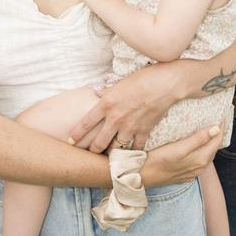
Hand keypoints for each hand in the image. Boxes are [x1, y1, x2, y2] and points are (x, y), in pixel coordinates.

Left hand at [67, 63, 183, 152]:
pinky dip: (134, 151)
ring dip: (112, 152)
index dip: (76, 134)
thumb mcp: (120, 82)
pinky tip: (131, 153)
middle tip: (90, 153)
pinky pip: (136, 148)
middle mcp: (116, 118)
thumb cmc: (142, 78)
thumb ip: (107, 91)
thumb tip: (96, 91)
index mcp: (107, 104)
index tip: (71, 141)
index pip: (86, 122)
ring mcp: (130, 127)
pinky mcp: (144, 131)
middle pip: (99, 143)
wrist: (164, 83)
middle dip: (93, 150)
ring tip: (109, 157)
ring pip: (116, 149)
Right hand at [141, 126, 222, 186]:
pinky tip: (197, 144)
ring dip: (210, 142)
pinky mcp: (184, 173)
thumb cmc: (158, 159)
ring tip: (210, 128)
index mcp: (200, 160)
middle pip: (213, 148)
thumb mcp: (179, 148)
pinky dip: (202, 150)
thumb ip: (198, 139)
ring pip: (206, 154)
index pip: (216, 140)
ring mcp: (192, 172)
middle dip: (217, 134)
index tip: (223, 114)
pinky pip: (199, 159)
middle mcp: (199, 167)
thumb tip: (217, 129)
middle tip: (218, 118)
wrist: (142, 175)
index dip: (221, 127)